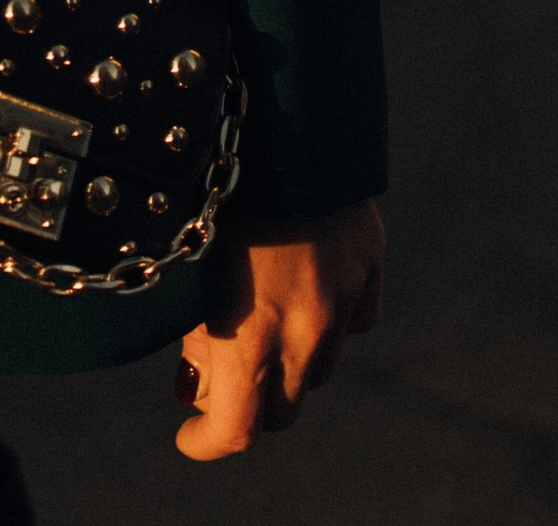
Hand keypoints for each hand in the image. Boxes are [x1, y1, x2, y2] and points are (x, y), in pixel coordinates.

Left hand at [174, 201, 383, 457]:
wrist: (285, 115)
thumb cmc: (218, 182)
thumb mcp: (190, 260)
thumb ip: (198, 328)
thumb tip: (196, 378)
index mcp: (253, 332)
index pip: (237, 430)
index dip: (207, 442)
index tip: (188, 434)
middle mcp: (307, 328)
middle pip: (282, 409)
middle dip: (249, 406)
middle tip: (214, 380)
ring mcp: (344, 297)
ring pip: (319, 367)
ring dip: (288, 362)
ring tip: (255, 325)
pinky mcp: (369, 264)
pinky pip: (355, 318)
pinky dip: (330, 318)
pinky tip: (302, 286)